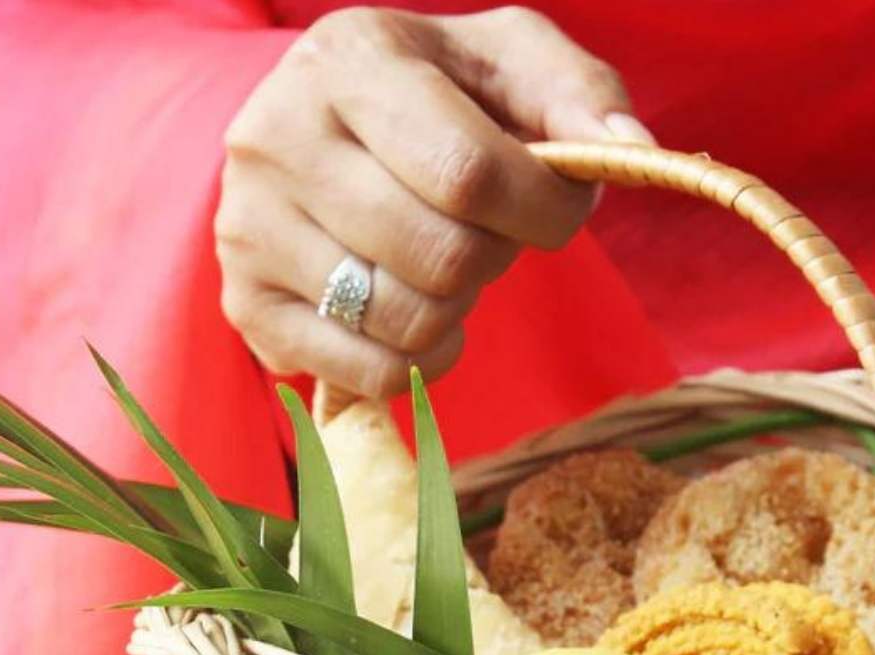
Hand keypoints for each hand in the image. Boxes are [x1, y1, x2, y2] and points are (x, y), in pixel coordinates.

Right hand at [215, 6, 653, 397]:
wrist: (316, 135)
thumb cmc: (431, 102)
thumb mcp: (506, 65)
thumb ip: (578, 95)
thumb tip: (627, 153)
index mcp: (347, 59)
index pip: (467, 173)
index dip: (541, 212)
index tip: (560, 211)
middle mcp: (277, 138)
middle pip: (441, 257)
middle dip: (495, 260)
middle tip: (486, 235)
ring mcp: (248, 229)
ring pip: (407, 322)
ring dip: (458, 310)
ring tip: (443, 267)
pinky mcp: (247, 306)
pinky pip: (374, 374)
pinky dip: (421, 360)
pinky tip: (412, 314)